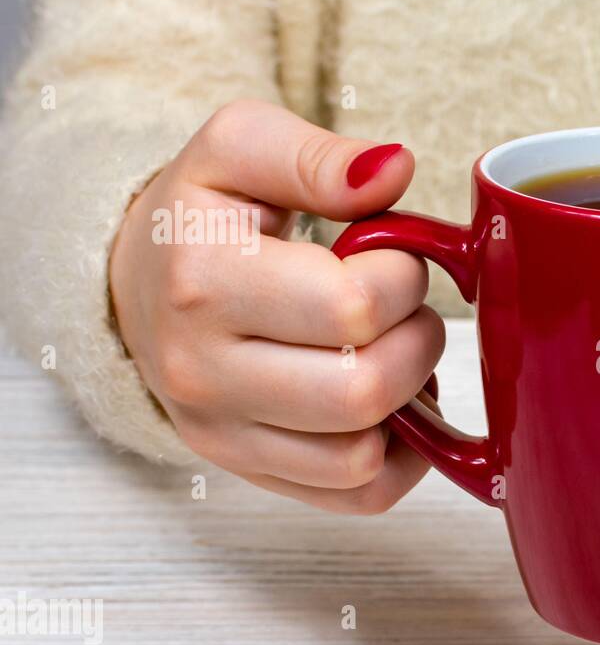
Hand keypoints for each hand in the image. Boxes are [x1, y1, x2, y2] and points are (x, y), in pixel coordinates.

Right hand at [109, 99, 440, 512]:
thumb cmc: (201, 215)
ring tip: (393, 351)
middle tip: (405, 308)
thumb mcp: (242, 148)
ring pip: (362, 457)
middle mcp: (202, 373)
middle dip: (418, 341)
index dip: (405, 276)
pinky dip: (402, 456)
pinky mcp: (249, 472)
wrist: (137, 283)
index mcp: (202, 282)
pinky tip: (393, 404)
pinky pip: (357, 496)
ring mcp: (222, 434)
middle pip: (363, 392)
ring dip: (410, 402)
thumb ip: (318, 156)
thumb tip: (394, 169)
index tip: (392, 256)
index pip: (354, 308)